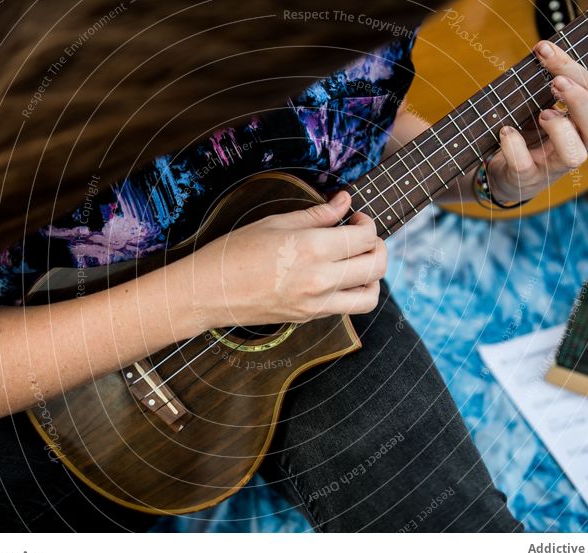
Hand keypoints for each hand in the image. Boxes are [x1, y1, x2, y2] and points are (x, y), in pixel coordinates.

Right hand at [179, 190, 386, 327]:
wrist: (210, 291)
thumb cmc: (235, 252)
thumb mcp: (276, 222)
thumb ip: (318, 214)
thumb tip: (344, 200)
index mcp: (313, 248)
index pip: (365, 237)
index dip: (368, 223)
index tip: (356, 217)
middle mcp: (321, 279)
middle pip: (376, 266)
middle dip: (378, 246)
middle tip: (363, 236)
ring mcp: (317, 303)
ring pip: (370, 295)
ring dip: (373, 276)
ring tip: (359, 262)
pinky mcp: (310, 317)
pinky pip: (348, 308)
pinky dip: (354, 292)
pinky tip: (340, 278)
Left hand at [486, 40, 587, 204]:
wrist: (501, 172)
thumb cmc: (524, 134)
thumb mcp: (536, 106)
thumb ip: (543, 86)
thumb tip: (542, 50)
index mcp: (580, 123)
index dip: (571, 67)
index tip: (545, 49)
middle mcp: (574, 146)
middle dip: (579, 100)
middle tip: (555, 82)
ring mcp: (551, 167)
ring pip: (574, 155)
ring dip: (560, 129)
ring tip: (542, 113)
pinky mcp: (526, 180)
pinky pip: (525, 166)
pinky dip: (515, 147)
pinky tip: (505, 131)